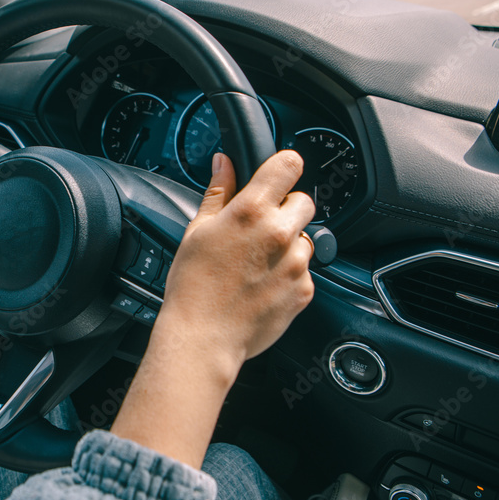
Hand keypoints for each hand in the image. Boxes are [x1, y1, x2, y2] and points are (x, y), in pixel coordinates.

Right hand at [159, 149, 315, 369]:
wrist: (204, 337)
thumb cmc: (193, 286)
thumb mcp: (197, 230)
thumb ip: (218, 192)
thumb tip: (224, 163)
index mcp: (251, 211)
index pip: (288, 165)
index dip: (283, 167)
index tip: (277, 176)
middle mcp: (279, 233)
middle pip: (305, 201)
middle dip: (287, 209)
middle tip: (261, 227)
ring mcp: (296, 263)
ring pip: (305, 238)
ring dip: (288, 244)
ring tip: (257, 263)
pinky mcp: (304, 289)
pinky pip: (304, 270)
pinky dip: (289, 274)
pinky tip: (262, 284)